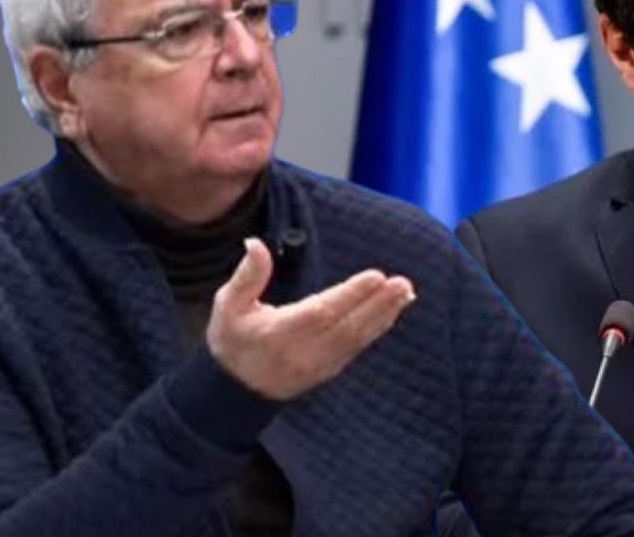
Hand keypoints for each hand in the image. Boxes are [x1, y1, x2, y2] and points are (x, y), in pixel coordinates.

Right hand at [206, 237, 415, 399]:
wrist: (236, 390)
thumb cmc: (233, 339)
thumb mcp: (228, 305)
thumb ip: (247, 276)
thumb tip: (255, 243)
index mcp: (277, 334)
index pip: (320, 313)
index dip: (349, 295)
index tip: (375, 276)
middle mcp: (302, 352)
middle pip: (346, 327)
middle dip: (377, 304)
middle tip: (402, 283)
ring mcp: (319, 364)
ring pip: (357, 339)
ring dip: (384, 314)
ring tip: (405, 292)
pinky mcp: (330, 369)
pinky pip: (357, 347)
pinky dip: (378, 327)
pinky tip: (395, 308)